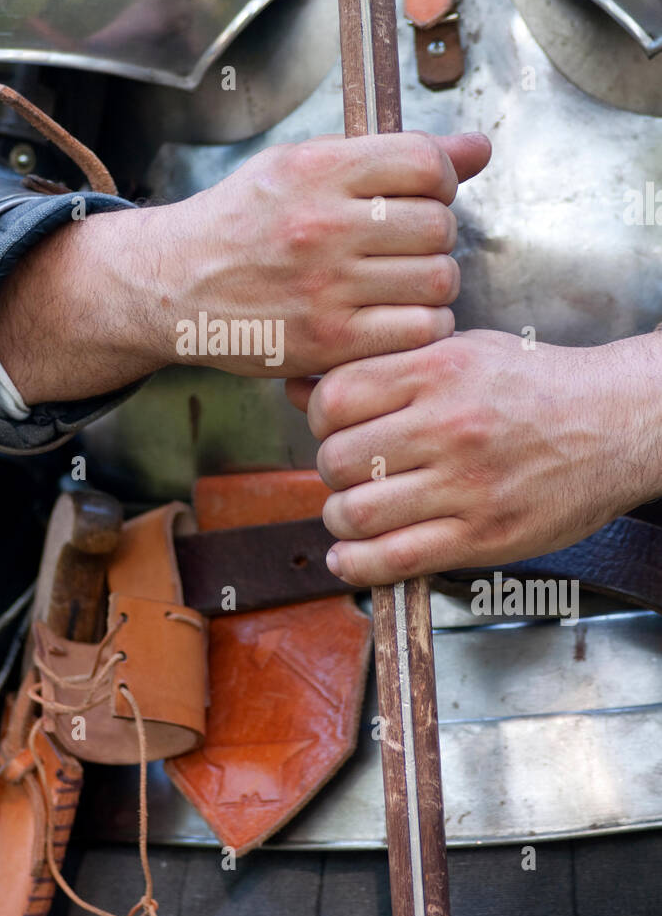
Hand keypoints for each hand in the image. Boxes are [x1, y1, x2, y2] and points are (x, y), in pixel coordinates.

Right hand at [146, 129, 489, 376]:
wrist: (172, 284)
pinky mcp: (327, 342)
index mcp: (315, 171)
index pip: (426, 162)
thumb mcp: (301, 166)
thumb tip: (478, 148)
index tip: (423, 192)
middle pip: (438, 225)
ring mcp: (324, 288)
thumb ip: (389, 155)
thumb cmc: (241, 223)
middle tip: (406, 243)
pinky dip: (419, 326)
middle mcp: (320, 227)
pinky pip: (418, 331)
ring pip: (438, 280)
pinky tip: (394, 316)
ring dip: (432, 282)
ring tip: (401, 280)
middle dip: (435, 234)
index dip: (441, 177)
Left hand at [287, 329, 661, 585]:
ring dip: (340, 519)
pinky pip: (395, 559)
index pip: (334, 399)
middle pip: (337, 458)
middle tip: (348, 473)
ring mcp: (467, 485)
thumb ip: (383, 367)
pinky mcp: (484, 535)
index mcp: (438, 371)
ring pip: (356, 512)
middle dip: (331, 471)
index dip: (319, 418)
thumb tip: (298, 387)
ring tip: (354, 511)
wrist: (618, 420)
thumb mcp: (459, 351)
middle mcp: (449, 425)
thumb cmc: (534, 384)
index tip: (332, 428)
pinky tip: (351, 556)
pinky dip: (357, 564)